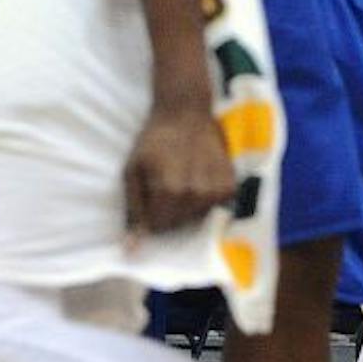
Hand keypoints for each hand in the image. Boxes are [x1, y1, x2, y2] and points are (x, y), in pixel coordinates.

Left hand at [124, 101, 234, 237]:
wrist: (186, 112)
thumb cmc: (153, 141)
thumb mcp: (132, 173)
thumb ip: (133, 212)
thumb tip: (132, 249)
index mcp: (169, 192)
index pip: (156, 227)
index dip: (148, 213)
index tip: (149, 192)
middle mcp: (196, 194)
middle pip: (176, 224)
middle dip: (167, 211)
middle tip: (166, 183)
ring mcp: (216, 189)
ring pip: (195, 217)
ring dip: (186, 205)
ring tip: (183, 179)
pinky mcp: (230, 184)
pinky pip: (214, 207)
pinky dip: (205, 198)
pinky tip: (200, 178)